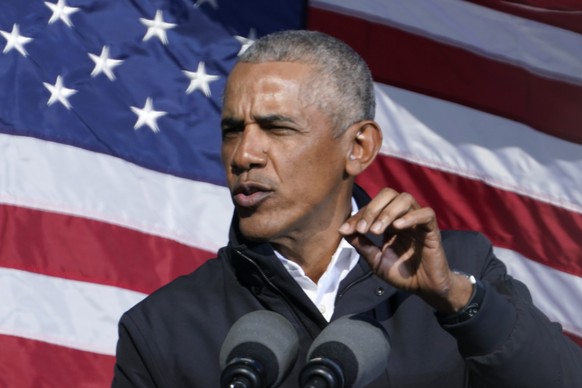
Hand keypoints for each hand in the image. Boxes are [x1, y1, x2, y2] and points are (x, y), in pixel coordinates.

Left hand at [338, 188, 471, 312]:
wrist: (424, 288)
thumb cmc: (401, 274)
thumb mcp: (376, 260)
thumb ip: (362, 245)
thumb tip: (342, 231)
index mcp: (389, 222)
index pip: (372, 208)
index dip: (357, 216)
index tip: (345, 230)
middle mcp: (403, 217)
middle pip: (388, 194)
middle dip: (371, 209)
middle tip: (362, 229)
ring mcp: (418, 221)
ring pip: (405, 199)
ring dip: (387, 212)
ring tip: (376, 230)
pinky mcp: (432, 230)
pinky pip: (426, 214)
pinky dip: (411, 217)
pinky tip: (398, 226)